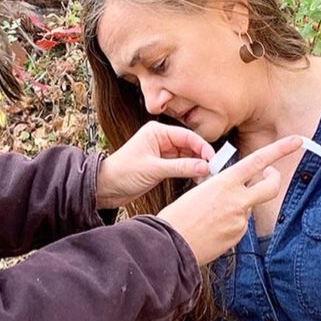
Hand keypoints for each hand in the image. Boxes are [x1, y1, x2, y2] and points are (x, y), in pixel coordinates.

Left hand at [96, 122, 214, 208]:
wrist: (106, 188)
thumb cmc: (122, 173)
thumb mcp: (153, 169)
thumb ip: (181, 167)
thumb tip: (204, 166)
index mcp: (156, 132)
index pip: (187, 136)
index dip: (202, 147)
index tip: (214, 159)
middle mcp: (161, 140)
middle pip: (189, 146)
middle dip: (202, 158)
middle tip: (214, 170)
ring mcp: (162, 153)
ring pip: (187, 157)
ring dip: (197, 166)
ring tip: (206, 177)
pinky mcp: (161, 166)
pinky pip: (181, 166)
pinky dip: (190, 172)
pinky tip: (197, 179)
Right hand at [156, 135, 302, 265]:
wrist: (170, 245)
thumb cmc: (178, 216)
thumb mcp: (199, 191)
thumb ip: (222, 187)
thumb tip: (232, 190)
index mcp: (225, 183)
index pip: (259, 161)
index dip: (280, 149)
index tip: (297, 141)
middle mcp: (237, 200)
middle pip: (271, 187)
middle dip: (274, 179)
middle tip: (269, 175)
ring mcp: (240, 220)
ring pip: (248, 208)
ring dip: (238, 207)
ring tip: (211, 215)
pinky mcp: (237, 236)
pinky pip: (239, 225)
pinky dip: (230, 224)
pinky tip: (212, 228)